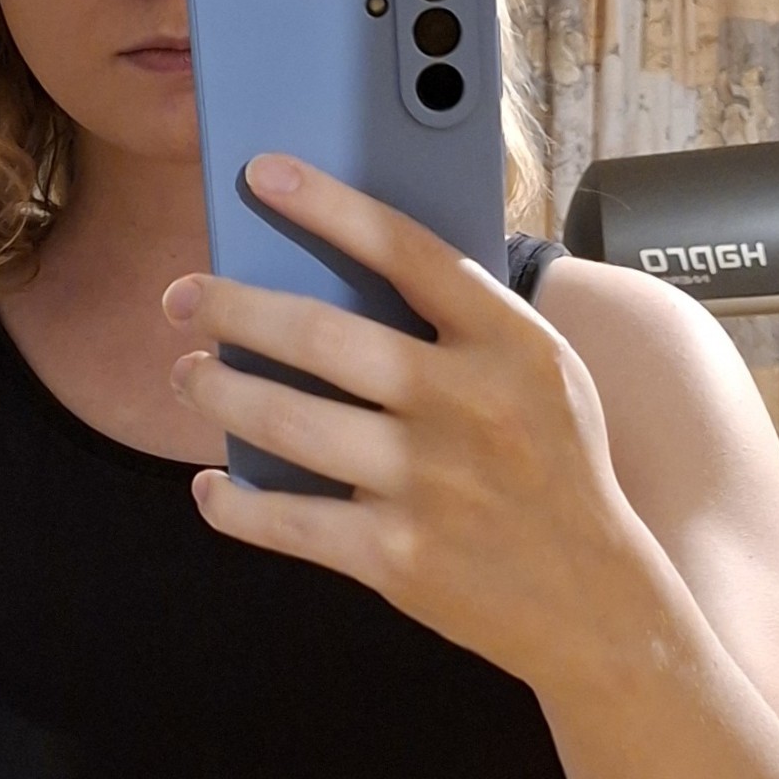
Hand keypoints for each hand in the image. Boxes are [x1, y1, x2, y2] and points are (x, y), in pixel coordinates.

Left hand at [163, 154, 632, 688]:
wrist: (595, 604)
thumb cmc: (554, 471)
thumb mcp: (543, 376)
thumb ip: (468, 325)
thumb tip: (346, 273)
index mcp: (509, 343)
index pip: (406, 250)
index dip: (328, 205)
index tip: (263, 174)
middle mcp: (467, 405)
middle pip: (321, 334)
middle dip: (231, 308)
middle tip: (183, 298)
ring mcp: (427, 483)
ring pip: (286, 419)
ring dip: (217, 392)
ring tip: (189, 377)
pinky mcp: (395, 556)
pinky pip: (285, 520)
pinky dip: (233, 504)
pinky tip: (212, 488)